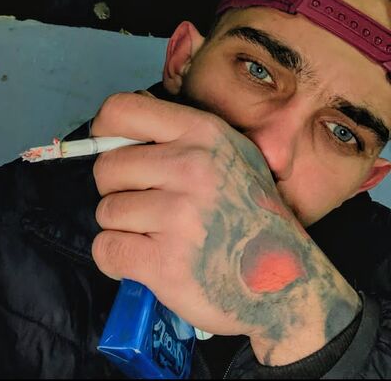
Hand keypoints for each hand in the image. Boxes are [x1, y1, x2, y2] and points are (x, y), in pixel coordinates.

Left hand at [91, 92, 360, 364]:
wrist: (287, 280)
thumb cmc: (252, 214)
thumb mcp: (232, 156)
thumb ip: (181, 139)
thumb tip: (116, 133)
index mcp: (204, 135)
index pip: (122, 111)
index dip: (104, 131)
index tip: (110, 150)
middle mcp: (191, 168)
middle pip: (107, 168)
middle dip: (118, 190)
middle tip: (146, 206)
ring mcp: (178, 217)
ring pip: (106, 212)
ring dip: (123, 228)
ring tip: (156, 236)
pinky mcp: (165, 264)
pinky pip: (105, 250)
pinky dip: (116, 259)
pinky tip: (143, 260)